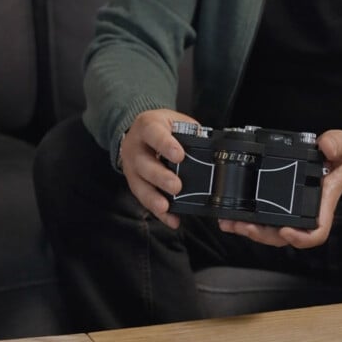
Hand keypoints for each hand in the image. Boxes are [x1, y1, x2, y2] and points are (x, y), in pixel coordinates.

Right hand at [120, 108, 196, 228]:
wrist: (139, 131)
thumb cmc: (162, 128)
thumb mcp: (176, 122)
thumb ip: (190, 132)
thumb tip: (210, 146)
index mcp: (147, 126)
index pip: (154, 134)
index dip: (165, 145)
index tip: (179, 155)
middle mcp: (135, 147)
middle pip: (144, 164)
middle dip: (160, 177)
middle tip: (176, 186)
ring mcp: (132, 167)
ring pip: (139, 185)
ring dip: (153, 198)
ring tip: (165, 207)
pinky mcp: (134, 184)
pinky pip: (145, 200)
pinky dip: (159, 212)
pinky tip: (171, 219)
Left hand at [219, 130, 341, 247]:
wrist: (337, 159)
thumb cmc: (341, 158)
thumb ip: (336, 145)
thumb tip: (326, 148)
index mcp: (323, 205)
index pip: (316, 232)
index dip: (301, 238)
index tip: (286, 231)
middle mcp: (306, 214)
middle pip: (285, 237)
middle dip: (262, 235)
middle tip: (244, 226)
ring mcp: (292, 213)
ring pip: (271, 232)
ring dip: (249, 230)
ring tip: (229, 223)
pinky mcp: (281, 206)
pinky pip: (265, 221)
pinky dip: (247, 221)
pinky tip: (231, 217)